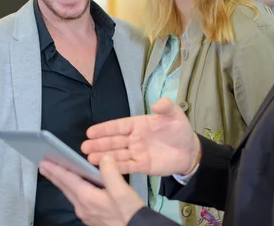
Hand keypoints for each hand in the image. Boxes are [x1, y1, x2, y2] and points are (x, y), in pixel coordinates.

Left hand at [39, 156, 144, 225]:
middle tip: (43, 166)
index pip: (67, 180)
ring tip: (55, 173)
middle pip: (65, 188)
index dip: (55, 169)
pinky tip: (74, 187)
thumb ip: (111, 172)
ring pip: (70, 194)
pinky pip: (76, 200)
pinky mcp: (91, 217)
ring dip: (61, 182)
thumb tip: (104, 158)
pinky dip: (71, 189)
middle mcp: (82, 206)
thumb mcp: (122, 191)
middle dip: (54, 175)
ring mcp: (86, 213)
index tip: (44, 162)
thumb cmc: (129, 212)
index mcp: (87, 197)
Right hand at [81, 98, 200, 175]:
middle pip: (114, 141)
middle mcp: (134, 138)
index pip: (118, 126)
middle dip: (99, 144)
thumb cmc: (179, 130)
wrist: (189, 151)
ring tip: (89, 158)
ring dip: (104, 156)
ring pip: (117, 154)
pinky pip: (127, 167)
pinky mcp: (142, 166)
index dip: (105, 129)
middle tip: (84, 147)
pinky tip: (105, 169)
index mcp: (138, 124)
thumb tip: (156, 104)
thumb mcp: (175, 115)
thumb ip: (166, 107)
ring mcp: (136, 153)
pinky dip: (116, 168)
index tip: (90, 131)